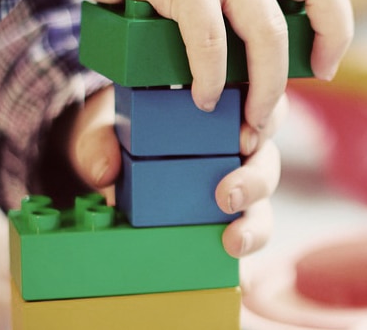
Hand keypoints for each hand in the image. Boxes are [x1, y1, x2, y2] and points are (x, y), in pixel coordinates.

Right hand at [0, 0, 352, 133]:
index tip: (324, 65)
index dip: (335, 23)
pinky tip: (200, 97)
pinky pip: (209, 38)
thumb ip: (223, 8)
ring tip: (248, 120)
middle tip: (293, 96)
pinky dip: (210, 76)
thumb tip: (236, 70)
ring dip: (265, 85)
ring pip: (267, 29)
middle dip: (323, 47)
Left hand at [58, 87, 287, 257]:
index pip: (259, 106)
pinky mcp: (229, 216)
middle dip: (256, 178)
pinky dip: (248, 245)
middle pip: (266, 157)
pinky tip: (236, 259)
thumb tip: (104, 171)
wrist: (112, 163)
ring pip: (264, 199)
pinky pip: (249, 229)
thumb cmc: (121, 134)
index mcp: (220, 109)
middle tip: (228, 195)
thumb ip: (99, 142)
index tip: (244, 138)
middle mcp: (236, 145)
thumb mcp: (106, 129)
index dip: (265, 119)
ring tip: (234, 239)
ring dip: (255, 221)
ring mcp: (236, 182)